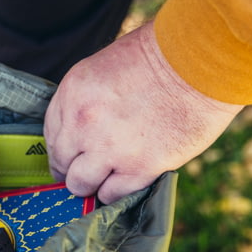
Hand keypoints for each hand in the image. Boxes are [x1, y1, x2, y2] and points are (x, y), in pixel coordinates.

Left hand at [44, 21, 243, 203]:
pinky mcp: (138, 168)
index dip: (64, 147)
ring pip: (80, 184)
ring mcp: (108, 149)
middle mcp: (83, 123)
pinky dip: (117, 191)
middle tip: (89, 169)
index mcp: (73, 93)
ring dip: (92, 183)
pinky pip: (111, 195)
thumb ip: (87, 101)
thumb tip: (81, 132)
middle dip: (73, 167)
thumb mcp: (105, 68)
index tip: (73, 154)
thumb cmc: (161, 56)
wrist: (200, 63)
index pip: (51, 134)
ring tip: (109, 176)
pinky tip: (129, 178)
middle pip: (61, 163)